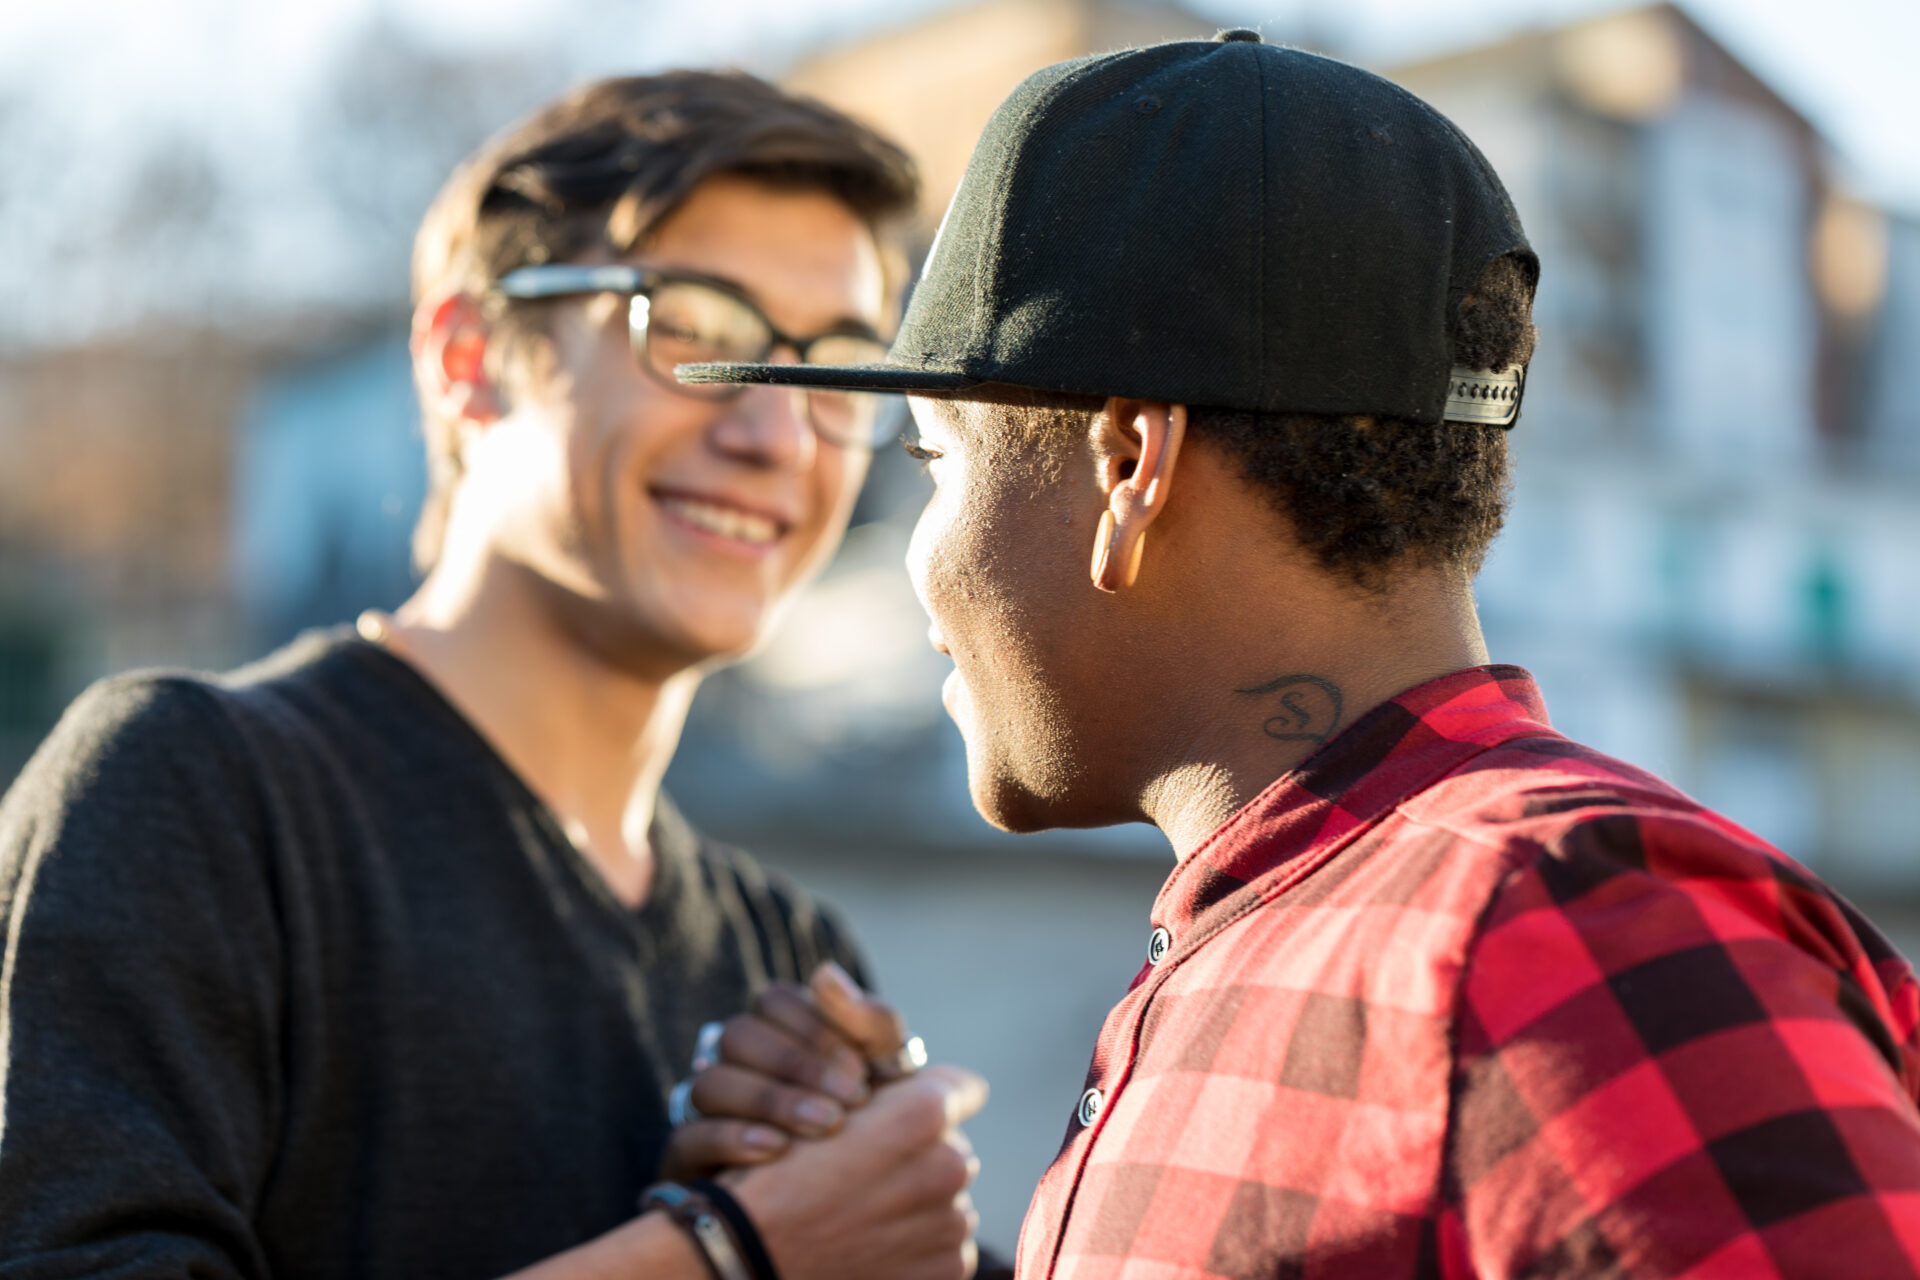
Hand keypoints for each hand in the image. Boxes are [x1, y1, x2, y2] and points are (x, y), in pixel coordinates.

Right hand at [661, 963, 910, 1179]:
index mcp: (777, 1034)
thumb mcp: (884, 1078)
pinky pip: (689, 1137)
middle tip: (851, 1102)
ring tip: (824, 1127)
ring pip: (711, 1082)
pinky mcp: (688, 1162)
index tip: (861, 1069)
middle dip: (798, 1065)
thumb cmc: (871, 1133)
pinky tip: (778, 1151)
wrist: (849, 1215)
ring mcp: (705, 1112)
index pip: (774, 1000)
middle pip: (739, 1035)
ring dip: (772, 1100)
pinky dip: (735, 1138)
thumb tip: (825, 972)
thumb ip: (869, 1023)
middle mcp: (734, 1065)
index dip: (816, 1028)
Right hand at [731, 1063, 987, 1279]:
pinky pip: (945, 1244)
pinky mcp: (948, 1269)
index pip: (963, 1087)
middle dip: (921, 1153)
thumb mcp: (823, 1105)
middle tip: (868, 1171)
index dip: (931, 1095)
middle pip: (952, 1146)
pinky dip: (918, 1244)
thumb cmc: (780, 1176)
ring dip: (920, 1200)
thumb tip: (918, 1086)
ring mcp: (953, 1223)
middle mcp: (951, 1165)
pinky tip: (874, 1243)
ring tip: (865, 1212)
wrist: (752, 1256)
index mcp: (924, 1113)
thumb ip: (887, 1091)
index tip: (904, 1113)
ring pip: (949, 1196)